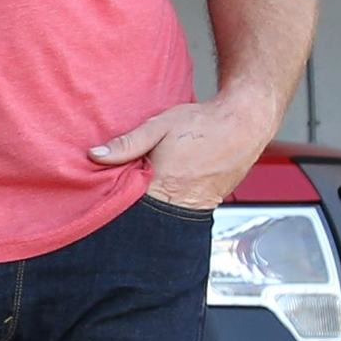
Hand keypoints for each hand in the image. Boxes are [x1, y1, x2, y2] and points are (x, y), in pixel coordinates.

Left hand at [89, 90, 277, 208]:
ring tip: (146, 194)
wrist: (245, 122)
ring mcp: (199, 206)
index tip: (100, 203)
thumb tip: (95, 155)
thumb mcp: (158, 126)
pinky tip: (165, 193)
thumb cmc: (202, 122)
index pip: (129, 207)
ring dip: (151, 210)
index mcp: (164, 184)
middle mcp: (183, 200)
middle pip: (146, 218)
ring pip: (165, 218)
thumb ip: (127, 144)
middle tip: (120, 200)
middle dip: (130, 212)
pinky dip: (170, 207)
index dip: (113, 206)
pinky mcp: (210, 204)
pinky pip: (183, 213)